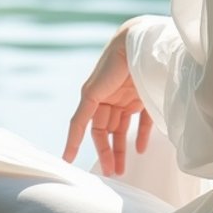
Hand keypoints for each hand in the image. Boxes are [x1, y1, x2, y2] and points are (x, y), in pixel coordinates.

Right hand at [62, 22, 152, 176]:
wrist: (140, 38)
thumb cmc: (116, 60)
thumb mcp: (94, 89)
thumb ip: (85, 111)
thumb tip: (73, 133)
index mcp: (94, 94)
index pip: (84, 124)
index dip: (75, 142)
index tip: (68, 160)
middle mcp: (110, 97)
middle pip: (104, 130)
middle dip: (105, 152)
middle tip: (110, 173)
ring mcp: (127, 97)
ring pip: (121, 128)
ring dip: (121, 148)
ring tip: (122, 170)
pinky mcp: (145, 96)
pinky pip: (142, 121)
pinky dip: (141, 135)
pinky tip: (140, 150)